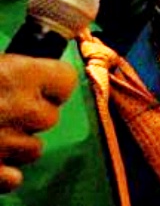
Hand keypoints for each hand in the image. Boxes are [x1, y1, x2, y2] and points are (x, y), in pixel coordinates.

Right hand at [0, 54, 74, 191]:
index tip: (40, 85)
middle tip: (8, 111)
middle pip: (50, 118)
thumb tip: (49, 68)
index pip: (67, 80)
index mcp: (20, 74)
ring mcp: (3, 143)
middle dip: (34, 116)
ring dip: (18, 145)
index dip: (54, 85)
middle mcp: (20, 108)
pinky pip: (13, 178)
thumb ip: (19, 69)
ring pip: (34, 150)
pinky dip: (4, 173)